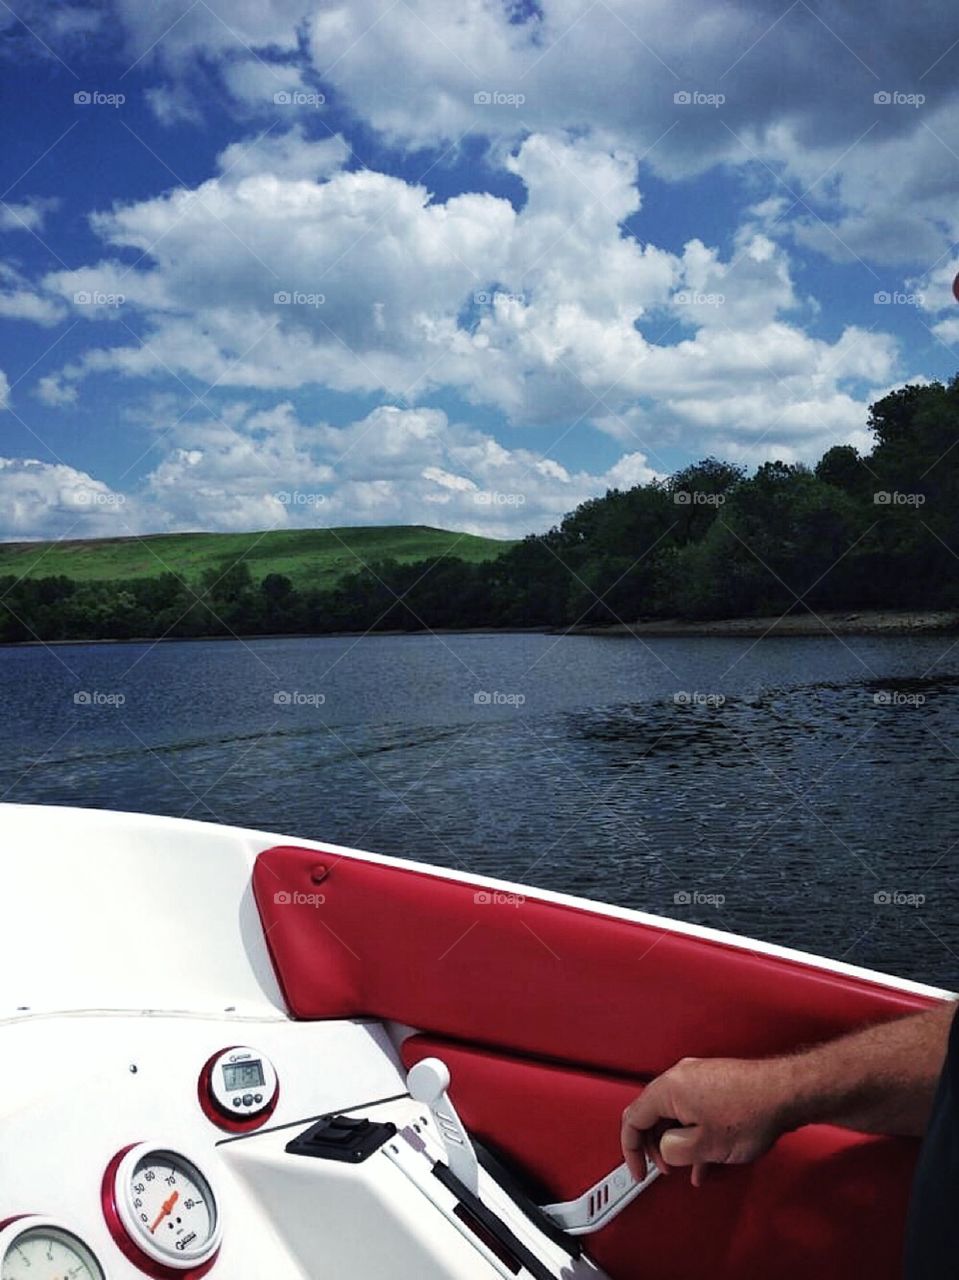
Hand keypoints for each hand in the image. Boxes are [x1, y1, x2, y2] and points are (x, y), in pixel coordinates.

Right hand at [621, 1056, 794, 1187]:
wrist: (784, 1092)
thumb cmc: (750, 1113)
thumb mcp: (704, 1145)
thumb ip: (673, 1151)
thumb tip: (667, 1149)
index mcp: (668, 1089)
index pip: (633, 1119)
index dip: (631, 1150)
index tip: (639, 1170)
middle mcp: (679, 1077)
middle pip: (651, 1114)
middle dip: (654, 1146)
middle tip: (665, 1169)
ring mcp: (697, 1077)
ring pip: (674, 1113)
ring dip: (676, 1140)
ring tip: (689, 1165)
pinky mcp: (714, 1081)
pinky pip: (692, 1108)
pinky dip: (693, 1131)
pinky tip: (707, 1154)